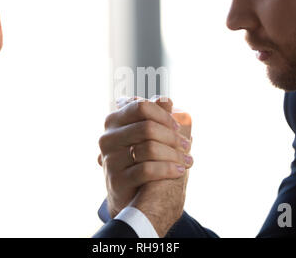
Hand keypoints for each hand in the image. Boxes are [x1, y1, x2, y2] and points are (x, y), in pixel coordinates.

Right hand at [98, 97, 192, 218]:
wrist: (129, 196)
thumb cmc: (140, 158)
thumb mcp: (146, 135)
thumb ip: (154, 116)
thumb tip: (166, 100)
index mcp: (113, 121)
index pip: (141, 107)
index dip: (163, 115)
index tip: (177, 126)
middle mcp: (108, 138)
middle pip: (148, 127)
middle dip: (173, 137)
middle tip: (188, 146)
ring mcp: (110, 159)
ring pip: (149, 148)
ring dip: (174, 154)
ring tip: (187, 160)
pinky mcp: (117, 180)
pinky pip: (147, 170)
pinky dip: (168, 169)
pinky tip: (179, 171)